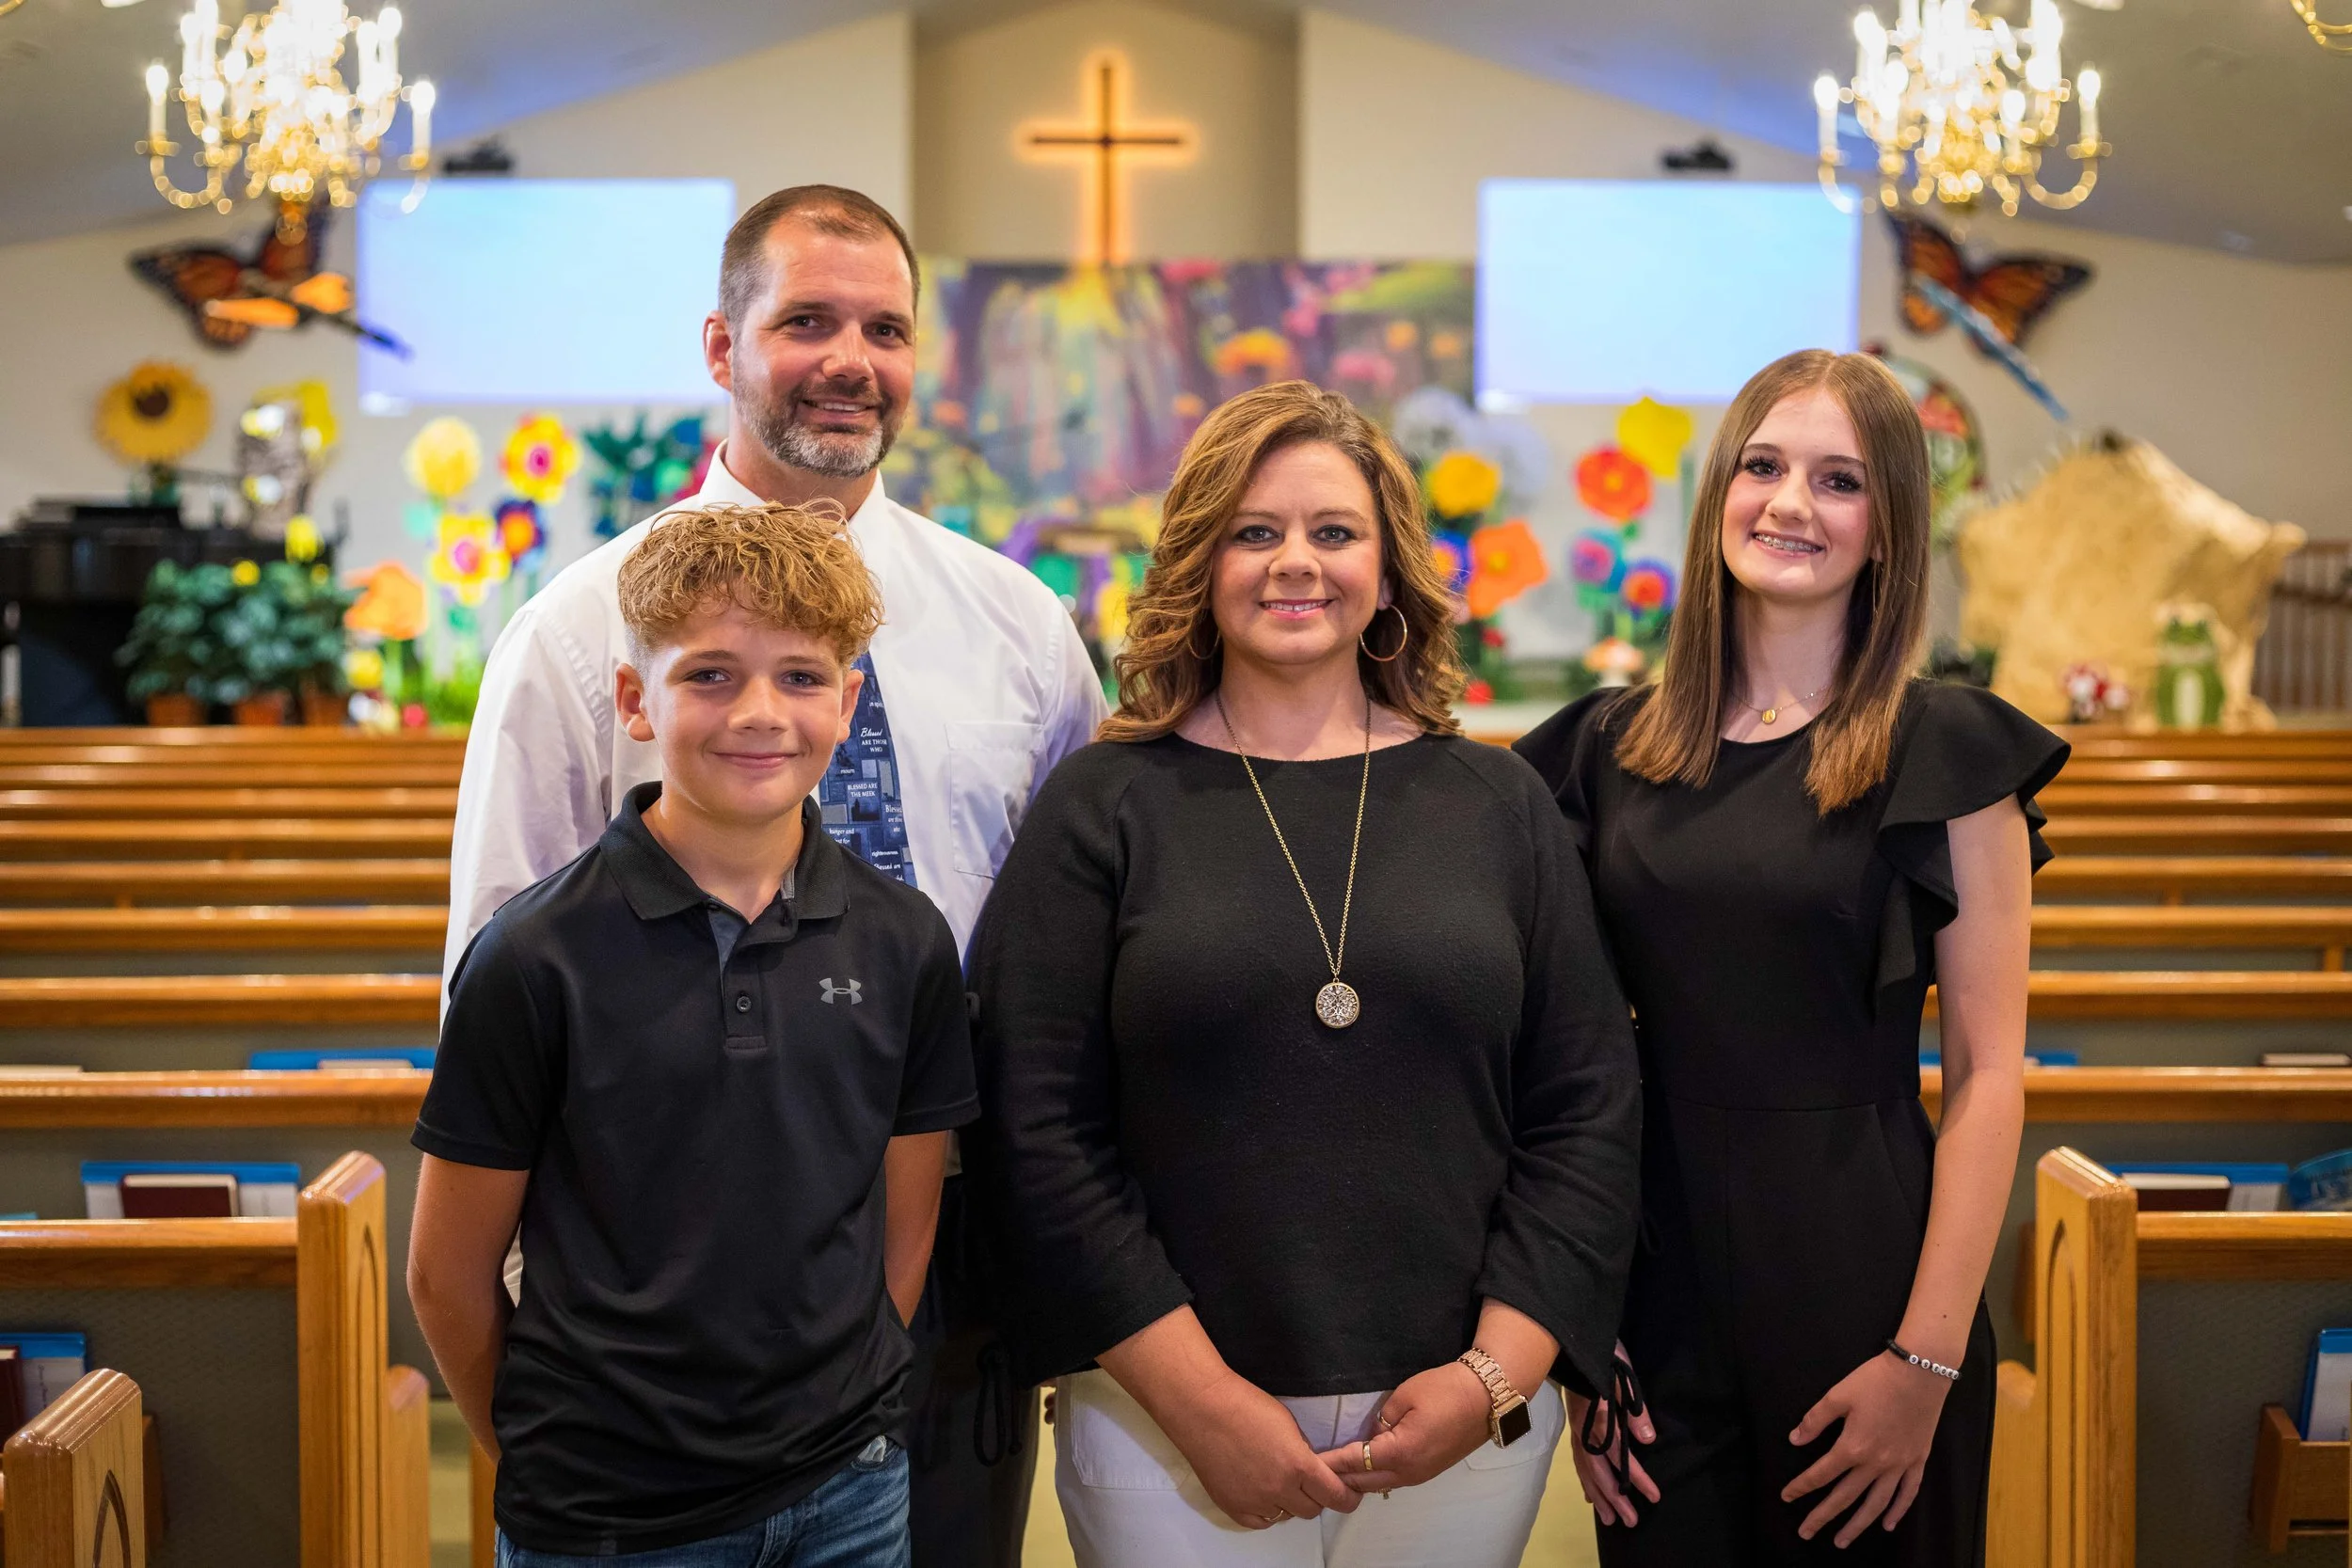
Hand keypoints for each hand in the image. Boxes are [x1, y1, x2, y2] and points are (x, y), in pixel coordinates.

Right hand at [1154, 1371, 1358, 1528]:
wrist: (1202, 1407)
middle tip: (1308, 1483)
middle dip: (1316, 1497)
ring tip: (1277, 1480)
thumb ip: (1304, 1452)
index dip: (1347, 1498)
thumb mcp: (1288, 1424)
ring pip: (1285, 1516)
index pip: (1335, 1496)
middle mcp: (1279, 1489)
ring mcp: (1254, 1501)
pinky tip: (1261, 1492)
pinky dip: (1265, 1510)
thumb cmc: (1245, 1405)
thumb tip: (1310, 1470)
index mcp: (1299, 1466)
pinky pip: (1260, 1521)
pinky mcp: (1232, 1507)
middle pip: (1312, 1510)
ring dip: (1288, 1502)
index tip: (1350, 1496)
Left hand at [1321, 1361, 1490, 1493]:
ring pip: (1380, 1484)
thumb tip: (1371, 1436)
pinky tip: (1363, 1468)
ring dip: (1357, 1480)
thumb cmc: (1444, 1390)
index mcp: (1400, 1453)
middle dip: (1338, 1477)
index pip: (1354, 1461)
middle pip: (1364, 1482)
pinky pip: (1394, 1480)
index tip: (1309, 1462)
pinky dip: (1374, 1477)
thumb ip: (1381, 1420)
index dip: (1330, 1462)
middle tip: (1314, 1469)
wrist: (1485, 1397)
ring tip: (1334, 1470)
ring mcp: (1420, 1475)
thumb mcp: (1403, 1395)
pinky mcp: (1429, 1471)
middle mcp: (1409, 1472)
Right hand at [1565, 1342, 1658, 1526]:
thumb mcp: (1623, 1374)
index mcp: (1596, 1417)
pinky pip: (1579, 1459)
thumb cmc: (1599, 1351)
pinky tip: (1589, 1492)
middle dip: (1614, 1498)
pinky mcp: (1576, 1422)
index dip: (1636, 1477)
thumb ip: (1634, 1408)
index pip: (1618, 1456)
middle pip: (1598, 1471)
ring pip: (1585, 1468)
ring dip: (1598, 1494)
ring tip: (1610, 1518)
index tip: (1654, 1496)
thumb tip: (1647, 1441)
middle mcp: (1583, 1428)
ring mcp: (1577, 1426)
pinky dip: (1586, 1478)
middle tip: (1631, 1522)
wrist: (1569, 1333)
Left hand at [1782, 1350, 1951, 1546]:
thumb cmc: (1875, 1380)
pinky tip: (1888, 1524)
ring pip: (1876, 1504)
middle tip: (1806, 1533)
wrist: (1919, 1372)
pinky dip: (1898, 1511)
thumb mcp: (1838, 1395)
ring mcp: (1899, 1465)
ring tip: (1841, 1541)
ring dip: (1857, 1525)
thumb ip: (1815, 1420)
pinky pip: (1908, 1493)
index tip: (1786, 1497)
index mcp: (1852, 1447)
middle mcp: (1875, 1463)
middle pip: (1844, 1497)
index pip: (1820, 1474)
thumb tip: (1795, 1440)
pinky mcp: (1917, 1460)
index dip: (1800, 1487)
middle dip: (1822, 1517)